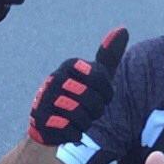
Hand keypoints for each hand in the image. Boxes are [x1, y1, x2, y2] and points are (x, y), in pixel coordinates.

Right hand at [27, 27, 127, 145]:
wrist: (50, 120)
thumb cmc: (79, 94)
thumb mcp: (96, 74)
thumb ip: (109, 54)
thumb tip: (123, 29)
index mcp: (70, 65)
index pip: (102, 78)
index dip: (106, 93)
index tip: (101, 95)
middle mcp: (55, 79)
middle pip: (92, 100)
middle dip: (95, 109)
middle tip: (88, 109)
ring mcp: (45, 99)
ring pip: (81, 116)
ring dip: (85, 122)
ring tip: (78, 118)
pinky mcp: (40, 121)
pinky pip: (70, 131)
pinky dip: (75, 134)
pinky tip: (70, 129)